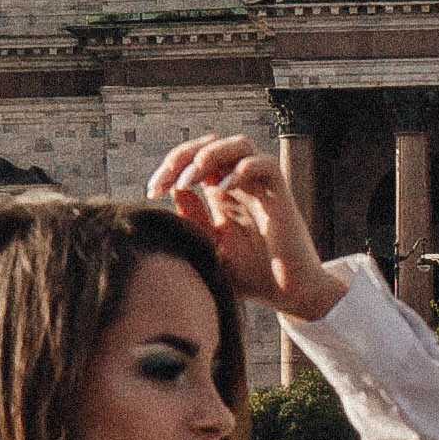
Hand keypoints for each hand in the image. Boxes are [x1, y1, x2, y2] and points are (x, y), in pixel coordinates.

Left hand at [149, 136, 341, 326]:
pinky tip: (221, 189)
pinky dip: (243, 169)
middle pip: (213, 144)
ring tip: (189, 179)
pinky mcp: (281, 195)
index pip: (194, 161)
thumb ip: (193, 218)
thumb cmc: (251, 274)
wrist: (287, 295)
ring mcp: (261, 187)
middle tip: (165, 180)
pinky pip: (266, 164)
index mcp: (221, 193)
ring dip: (211, 154)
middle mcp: (241, 184)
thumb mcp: (210, 244)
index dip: (170, 167)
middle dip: (184, 155)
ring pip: (239, 144)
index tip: (152, 191)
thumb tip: (173, 189)